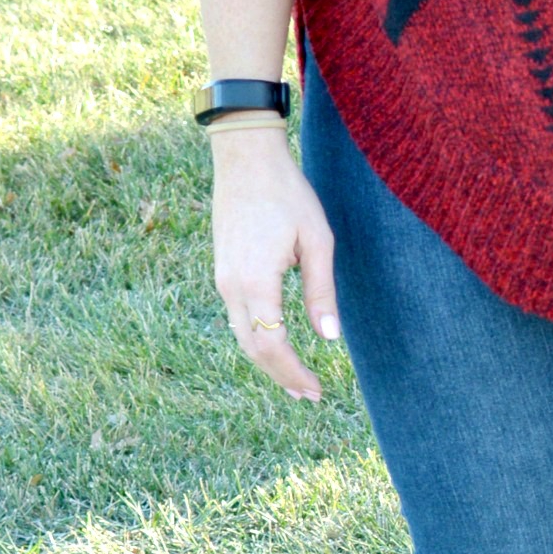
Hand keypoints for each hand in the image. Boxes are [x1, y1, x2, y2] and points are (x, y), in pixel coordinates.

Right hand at [209, 122, 339, 403]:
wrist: (246, 158)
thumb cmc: (288, 193)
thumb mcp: (317, 240)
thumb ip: (321, 290)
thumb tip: (329, 337)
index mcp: (257, 282)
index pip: (273, 345)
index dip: (294, 373)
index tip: (316, 391)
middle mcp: (233, 286)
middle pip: (253, 348)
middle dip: (281, 376)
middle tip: (308, 395)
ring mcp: (223, 278)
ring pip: (242, 335)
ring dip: (268, 360)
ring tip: (294, 378)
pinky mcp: (223, 269)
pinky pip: (238, 316)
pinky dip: (257, 338)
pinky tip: (276, 342)